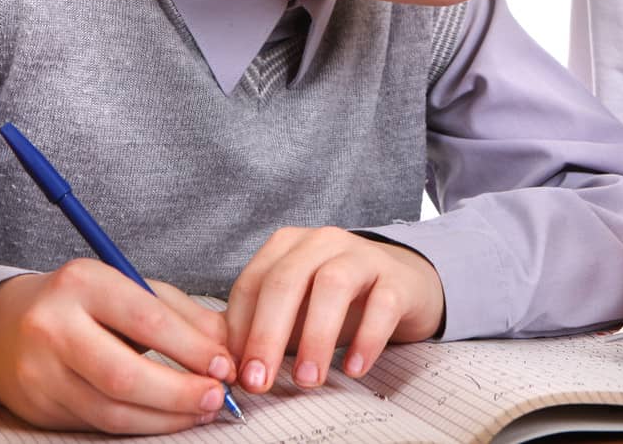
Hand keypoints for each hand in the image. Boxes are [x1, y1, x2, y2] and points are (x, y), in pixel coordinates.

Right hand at [0, 260, 236, 432]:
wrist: (7, 328)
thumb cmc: (85, 304)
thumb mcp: (130, 289)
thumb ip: (182, 314)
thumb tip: (228, 346)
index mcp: (83, 282)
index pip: (145, 319)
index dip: (191, 348)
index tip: (224, 364)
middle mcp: (53, 325)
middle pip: (123, 373)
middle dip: (179, 392)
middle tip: (217, 397)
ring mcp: (40, 370)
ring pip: (111, 408)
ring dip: (165, 417)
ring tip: (201, 410)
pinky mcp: (39, 405)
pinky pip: (98, 423)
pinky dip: (141, 426)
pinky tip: (168, 418)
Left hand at [226, 227, 444, 392]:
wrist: (399, 286)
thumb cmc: (334, 303)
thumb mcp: (292, 309)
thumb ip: (256, 327)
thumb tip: (223, 364)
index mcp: (288, 245)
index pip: (252, 283)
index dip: (239, 330)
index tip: (235, 373)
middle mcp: (322, 241)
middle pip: (285, 281)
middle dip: (267, 335)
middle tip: (259, 381)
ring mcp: (362, 255)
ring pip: (332, 285)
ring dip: (315, 337)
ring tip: (306, 379)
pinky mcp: (397, 278)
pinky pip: (382, 304)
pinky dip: (367, 339)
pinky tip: (354, 368)